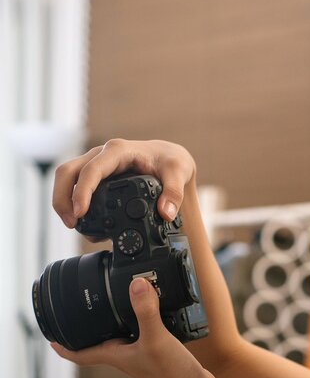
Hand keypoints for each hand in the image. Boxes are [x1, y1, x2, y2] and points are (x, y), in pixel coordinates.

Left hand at [50, 277, 219, 377]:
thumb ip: (145, 311)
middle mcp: (126, 356)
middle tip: (82, 306)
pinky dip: (144, 322)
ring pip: (122, 336)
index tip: (49, 337)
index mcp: (115, 354)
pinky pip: (146, 335)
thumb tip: (136, 283)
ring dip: (117, 320)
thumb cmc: (171, 377)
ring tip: (116, 300)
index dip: (62, 345)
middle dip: (89, 325)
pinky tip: (155, 310)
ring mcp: (143, 355)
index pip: (79, 352)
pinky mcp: (160, 354)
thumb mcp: (156, 339)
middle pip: (99, 340)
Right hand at [52, 138, 195, 227]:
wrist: (167, 159)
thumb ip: (174, 193)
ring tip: (73, 225)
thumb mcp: (178, 172)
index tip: (81, 212)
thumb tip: (166, 213)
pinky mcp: (94, 176)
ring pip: (67, 178)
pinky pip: (74, 186)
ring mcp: (95, 165)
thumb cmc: (170, 162)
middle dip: (63, 197)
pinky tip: (82, 223)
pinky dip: (72, 203)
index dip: (82, 191)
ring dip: (63, 202)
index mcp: (118, 151)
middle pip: (68, 171)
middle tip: (71, 223)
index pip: (92, 170)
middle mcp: (101, 155)